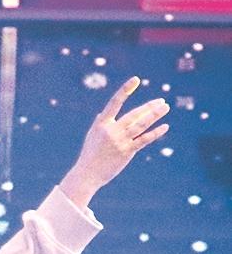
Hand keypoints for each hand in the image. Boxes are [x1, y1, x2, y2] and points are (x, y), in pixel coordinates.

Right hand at [57, 76, 169, 206]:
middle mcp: (111, 130)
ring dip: (154, 115)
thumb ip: (100, 123)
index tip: (136, 79)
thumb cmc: (90, 154)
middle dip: (149, 107)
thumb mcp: (92, 136)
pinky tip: (165, 127)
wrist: (87, 174)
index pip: (115, 103)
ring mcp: (119, 141)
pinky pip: (144, 140)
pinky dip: (155, 133)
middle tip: (162, 101)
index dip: (125, 90)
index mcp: (102, 124)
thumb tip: (103, 112)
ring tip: (165, 108)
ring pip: (141, 125)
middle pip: (134, 115)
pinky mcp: (126, 151)